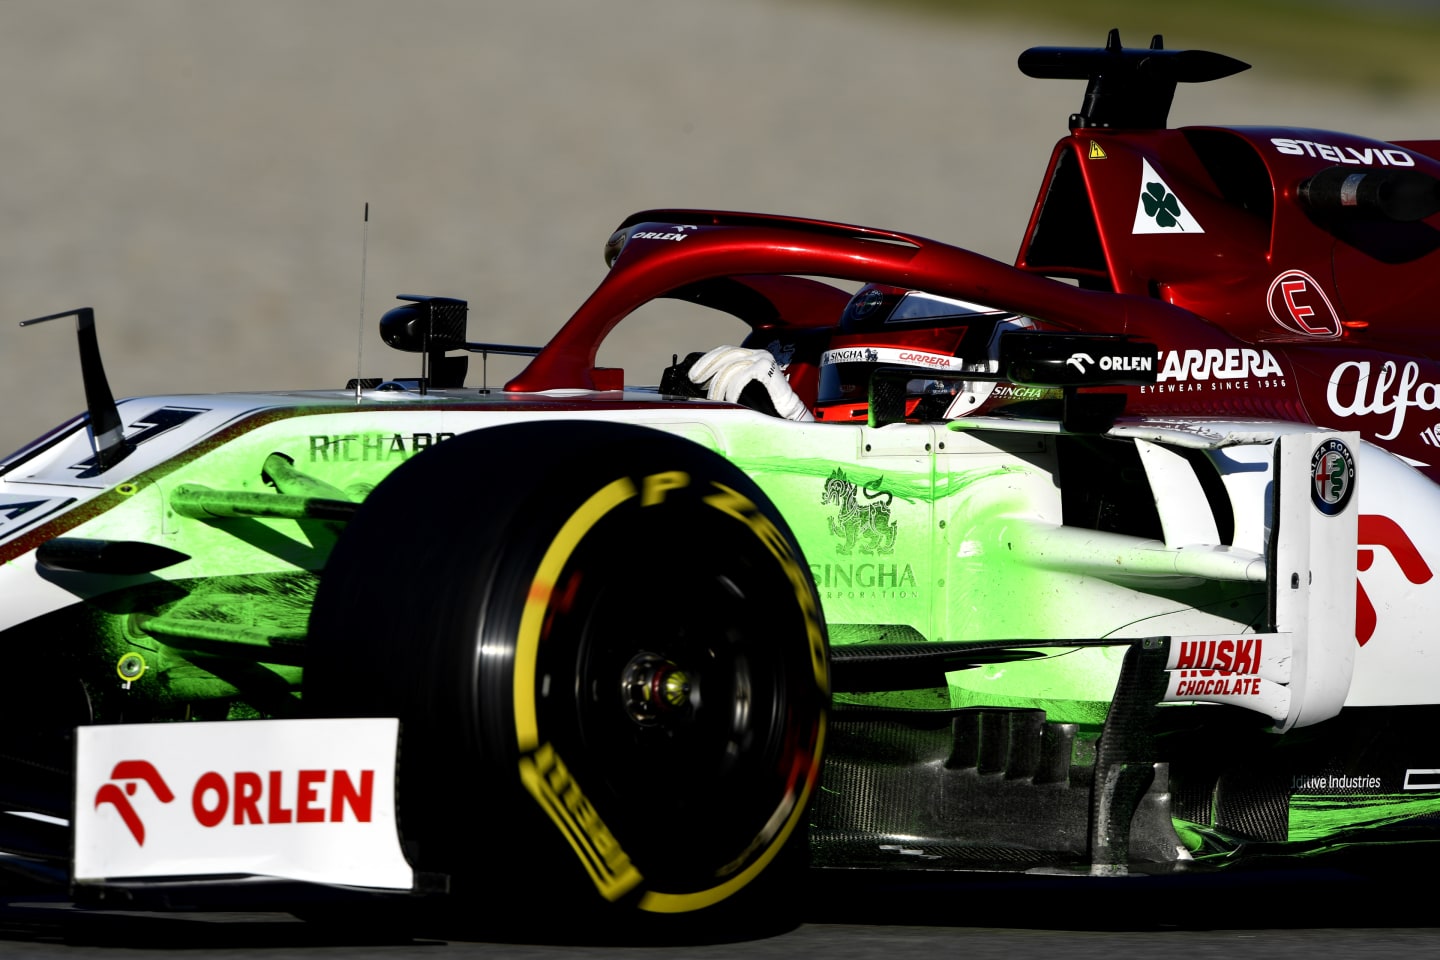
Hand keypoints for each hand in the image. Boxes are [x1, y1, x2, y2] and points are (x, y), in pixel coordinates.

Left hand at [688, 346, 813, 421]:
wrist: (789, 415)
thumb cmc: (766, 406)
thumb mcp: (742, 389)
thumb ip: (727, 382)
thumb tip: (702, 384)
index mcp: (751, 355)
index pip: (724, 351)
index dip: (706, 361)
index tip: (693, 374)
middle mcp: (757, 353)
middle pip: (724, 354)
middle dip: (706, 367)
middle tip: (695, 381)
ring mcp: (762, 358)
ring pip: (730, 367)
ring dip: (719, 385)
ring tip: (715, 399)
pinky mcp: (766, 367)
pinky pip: (741, 376)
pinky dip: (732, 389)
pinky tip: (729, 400)